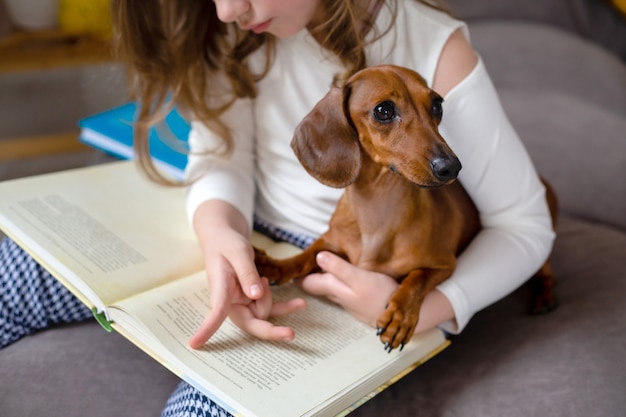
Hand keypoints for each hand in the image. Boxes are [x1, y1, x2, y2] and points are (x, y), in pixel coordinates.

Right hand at [188, 228, 305, 348]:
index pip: (216, 312)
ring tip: (265, 278)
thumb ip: (247, 273)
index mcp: (221, 289)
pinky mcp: (251, 298)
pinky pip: (270, 308)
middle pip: (248, 322)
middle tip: (290, 334)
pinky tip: (300, 303)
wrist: (225, 239)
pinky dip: (285, 306)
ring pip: (262, 314)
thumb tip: (255, 296)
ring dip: (271, 301)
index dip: (208, 329)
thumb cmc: (227, 243)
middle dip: (269, 329)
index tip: (195, 344)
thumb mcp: (238, 252)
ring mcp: (241, 302)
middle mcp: (230, 301)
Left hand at [296, 251, 398, 326]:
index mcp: (334, 288)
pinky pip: (343, 288)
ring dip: (324, 276)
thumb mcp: (360, 278)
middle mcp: (339, 295)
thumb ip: (340, 268)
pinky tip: (344, 273)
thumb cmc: (382, 295)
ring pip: (331, 287)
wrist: (404, 316)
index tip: (288, 264)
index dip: (298, 273)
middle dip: (309, 274)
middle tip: (302, 260)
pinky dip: (339, 280)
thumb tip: (318, 256)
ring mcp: (350, 300)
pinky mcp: (361, 300)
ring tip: (321, 261)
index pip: (308, 282)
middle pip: (318, 285)